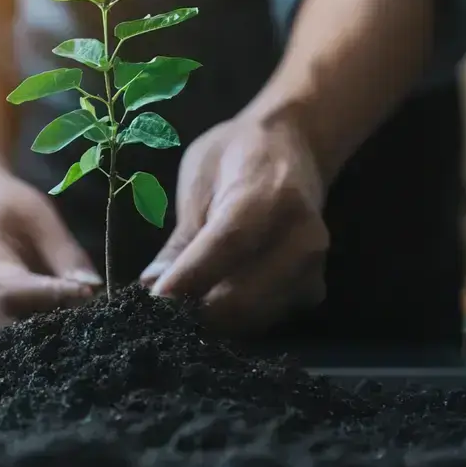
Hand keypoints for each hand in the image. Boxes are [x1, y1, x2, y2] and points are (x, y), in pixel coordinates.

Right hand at [0, 167, 101, 337]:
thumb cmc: (5, 201)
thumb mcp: (40, 215)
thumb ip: (66, 254)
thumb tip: (92, 289)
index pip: (9, 292)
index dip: (50, 297)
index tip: (86, 293)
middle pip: (7, 318)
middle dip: (51, 313)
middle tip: (84, 301)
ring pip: (6, 331)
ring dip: (41, 322)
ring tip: (66, 303)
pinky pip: (0, 333)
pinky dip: (27, 326)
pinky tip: (46, 310)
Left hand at [139, 117, 328, 334]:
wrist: (295, 144)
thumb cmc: (237, 157)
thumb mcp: (199, 184)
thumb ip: (180, 240)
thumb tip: (152, 287)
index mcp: (269, 197)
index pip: (226, 248)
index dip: (187, 279)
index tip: (153, 302)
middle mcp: (301, 237)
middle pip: (243, 296)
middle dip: (196, 311)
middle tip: (161, 311)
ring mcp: (313, 267)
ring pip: (253, 318)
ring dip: (214, 322)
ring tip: (184, 306)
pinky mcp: (313, 290)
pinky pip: (267, 320)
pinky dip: (236, 321)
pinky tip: (214, 301)